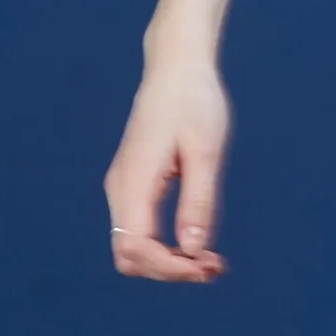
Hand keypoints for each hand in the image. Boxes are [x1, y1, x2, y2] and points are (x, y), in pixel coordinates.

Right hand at [104, 52, 230, 282]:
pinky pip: (140, 229)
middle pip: (129, 256)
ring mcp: (124, 185)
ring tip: (212, 260)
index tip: (207, 267)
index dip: (169, 268)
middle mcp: (121, 187)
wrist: (177, 64)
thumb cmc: (194, 100)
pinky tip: (198, 243)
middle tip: (214, 268)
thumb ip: (199, 200)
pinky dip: (165, 245)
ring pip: (132, 246)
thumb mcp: (206, 151)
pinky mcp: (133, 182)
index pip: (135, 248)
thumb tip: (194, 250)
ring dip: (168, 261)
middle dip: (168, 270)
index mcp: (134, 179)